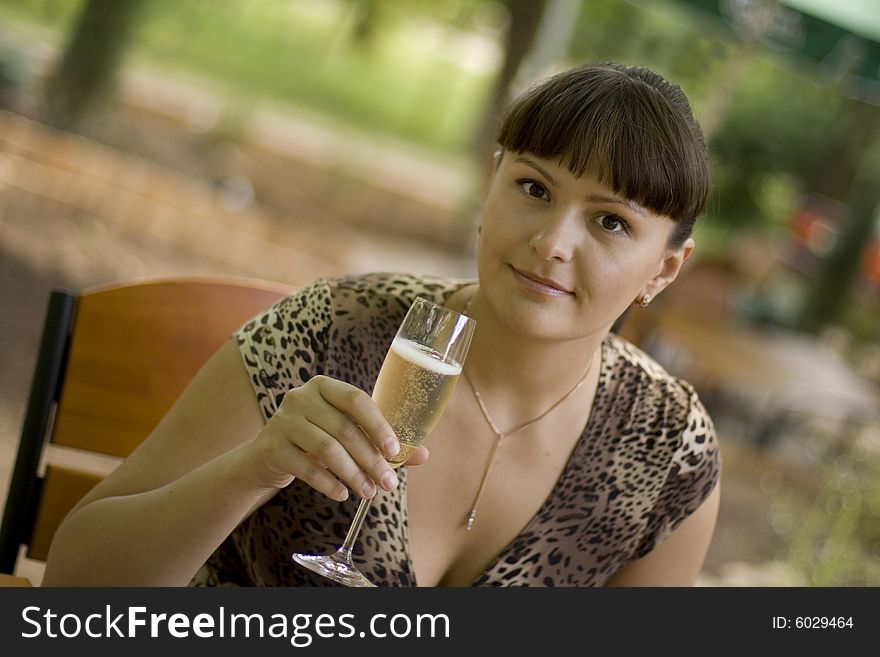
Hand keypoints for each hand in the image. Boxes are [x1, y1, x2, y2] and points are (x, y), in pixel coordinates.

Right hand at [243, 375, 427, 500]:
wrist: (269, 454)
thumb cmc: (317, 439)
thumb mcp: (346, 433)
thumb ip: (381, 441)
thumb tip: (423, 455)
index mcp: (325, 386)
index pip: (356, 399)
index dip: (378, 425)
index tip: (395, 451)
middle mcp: (301, 397)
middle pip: (344, 429)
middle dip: (370, 459)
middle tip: (388, 484)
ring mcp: (283, 420)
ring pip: (326, 449)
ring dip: (352, 474)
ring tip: (368, 492)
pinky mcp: (273, 446)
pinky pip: (306, 467)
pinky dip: (328, 483)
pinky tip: (342, 494)